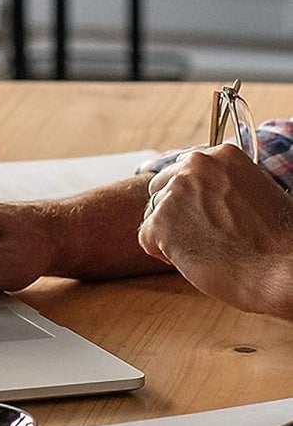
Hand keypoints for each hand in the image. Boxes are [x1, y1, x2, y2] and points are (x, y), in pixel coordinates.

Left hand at [141, 145, 292, 316]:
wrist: (281, 271)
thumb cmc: (276, 240)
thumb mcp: (253, 192)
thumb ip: (221, 185)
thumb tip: (197, 192)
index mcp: (221, 155)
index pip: (182, 169)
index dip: (191, 197)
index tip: (208, 214)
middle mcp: (194, 166)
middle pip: (161, 188)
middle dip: (176, 212)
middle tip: (207, 235)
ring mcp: (174, 192)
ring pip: (153, 214)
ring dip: (172, 234)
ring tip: (208, 248)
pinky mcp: (160, 222)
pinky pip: (147, 238)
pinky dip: (164, 253)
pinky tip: (196, 259)